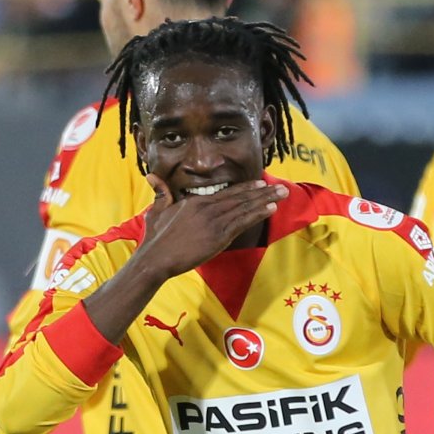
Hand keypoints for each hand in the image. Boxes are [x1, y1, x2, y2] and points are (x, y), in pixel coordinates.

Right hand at [134, 175, 288, 279]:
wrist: (156, 258)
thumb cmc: (155, 238)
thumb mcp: (157, 211)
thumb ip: (161, 193)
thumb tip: (151, 176)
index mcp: (195, 201)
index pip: (226, 192)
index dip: (246, 188)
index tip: (260, 183)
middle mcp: (207, 207)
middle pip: (240, 197)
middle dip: (263, 191)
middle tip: (281, 186)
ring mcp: (214, 221)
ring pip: (245, 207)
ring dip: (266, 199)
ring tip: (283, 193)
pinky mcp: (218, 236)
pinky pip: (243, 221)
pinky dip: (258, 213)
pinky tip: (271, 208)